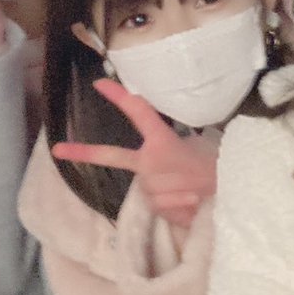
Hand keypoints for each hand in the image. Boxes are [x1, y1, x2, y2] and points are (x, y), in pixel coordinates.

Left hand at [52, 79, 216, 237]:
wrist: (235, 200)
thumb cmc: (220, 170)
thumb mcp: (199, 148)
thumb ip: (174, 148)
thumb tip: (165, 155)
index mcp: (163, 143)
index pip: (139, 113)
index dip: (119, 97)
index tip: (100, 84)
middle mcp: (151, 165)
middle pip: (113, 156)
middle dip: (83, 152)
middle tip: (58, 150)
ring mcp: (151, 189)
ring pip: (146, 186)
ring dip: (164, 188)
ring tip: (190, 190)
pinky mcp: (157, 210)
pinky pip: (158, 205)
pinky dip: (172, 204)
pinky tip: (189, 202)